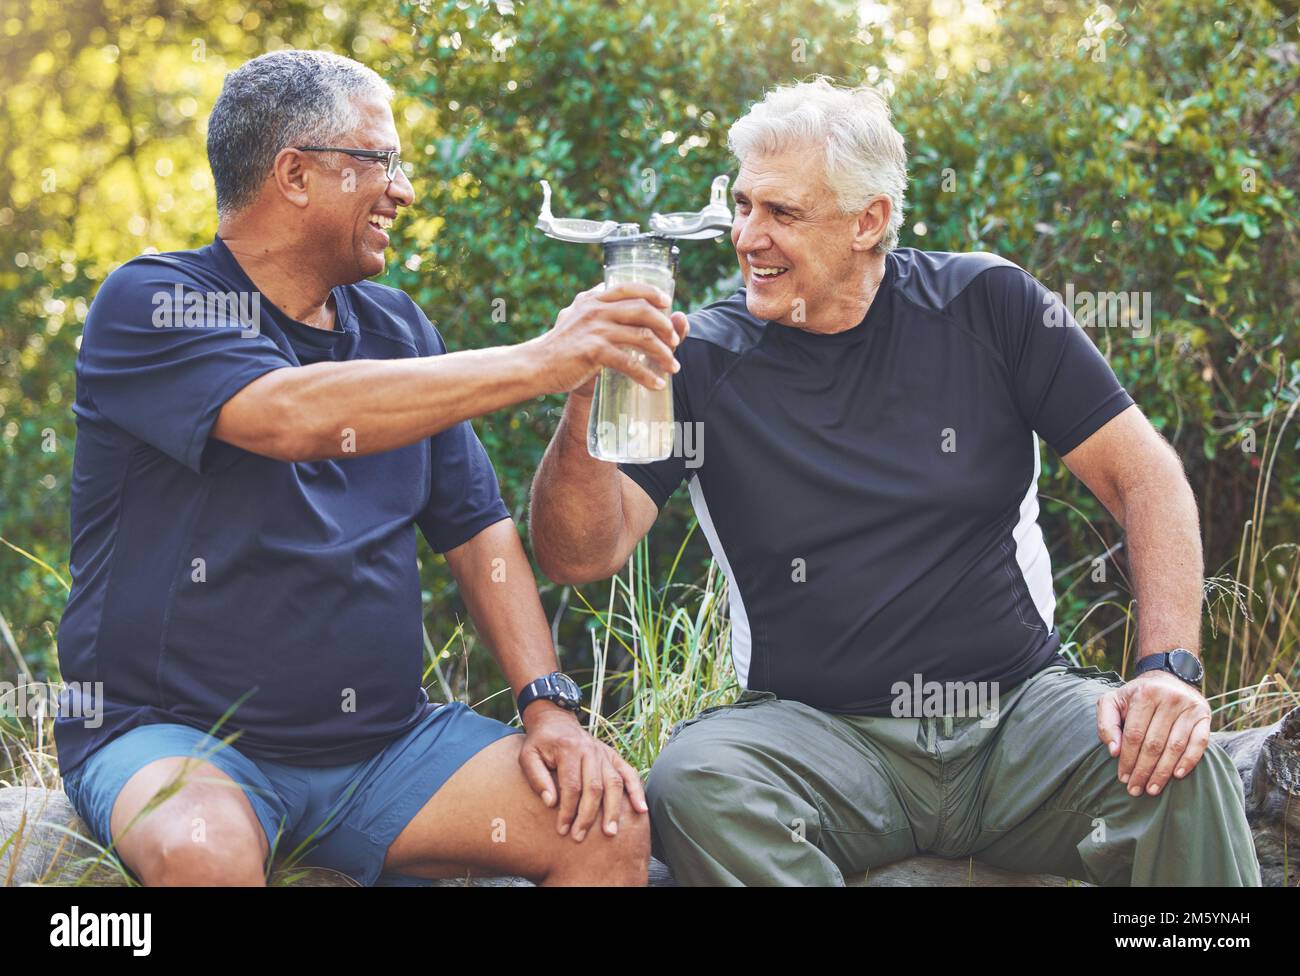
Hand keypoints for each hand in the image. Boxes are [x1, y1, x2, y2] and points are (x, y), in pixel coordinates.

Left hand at [516, 701, 648, 839]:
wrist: (556, 721)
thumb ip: (537, 779)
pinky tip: (640, 810)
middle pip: (594, 787)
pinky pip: (629, 773)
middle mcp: (590, 750)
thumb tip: (551, 803)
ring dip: (613, 809)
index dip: (568, 810)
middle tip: (580, 836)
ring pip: (614, 783)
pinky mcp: (613, 756)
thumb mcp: (528, 757)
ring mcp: (604, 753)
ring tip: (610, 832)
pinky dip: (637, 791)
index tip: (563, 829)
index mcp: (568, 749)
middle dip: (588, 815)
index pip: (571, 785)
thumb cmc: (540, 743)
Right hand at [532, 282, 689, 396]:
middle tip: (675, 341)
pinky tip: (657, 384)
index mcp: (592, 300)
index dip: (651, 293)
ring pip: (642, 336)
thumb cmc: (558, 348)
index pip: (628, 288)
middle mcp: (595, 309)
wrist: (535, 365)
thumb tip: (618, 311)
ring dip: (663, 353)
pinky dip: (647, 376)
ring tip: (672, 366)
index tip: (666, 302)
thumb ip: (595, 313)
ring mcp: (595, 329)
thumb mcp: (575, 320)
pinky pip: (629, 363)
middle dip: (664, 326)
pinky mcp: (594, 351)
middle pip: (642, 310)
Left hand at [1096, 669, 1211, 797]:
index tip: (1122, 778)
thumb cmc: (1135, 697)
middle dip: (1143, 770)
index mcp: (1144, 694)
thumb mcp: (1113, 702)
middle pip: (1154, 743)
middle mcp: (1169, 698)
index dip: (1127, 759)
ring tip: (1153, 789)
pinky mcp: (1204, 716)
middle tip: (1136, 789)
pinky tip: (1177, 775)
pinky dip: (1189, 761)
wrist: (1167, 680)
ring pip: (1175, 746)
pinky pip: (1199, 743)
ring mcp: (1189, 707)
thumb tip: (1114, 751)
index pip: (1134, 734)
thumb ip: (1106, 724)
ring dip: (1163, 772)